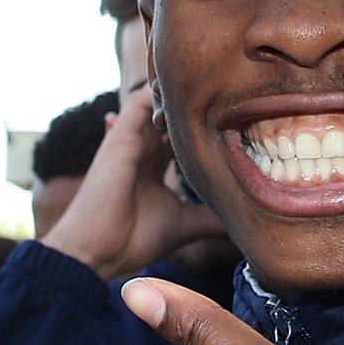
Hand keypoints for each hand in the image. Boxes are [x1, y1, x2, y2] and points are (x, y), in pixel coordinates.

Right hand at [42, 85, 224, 279]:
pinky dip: (163, 93)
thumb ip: (212, 215)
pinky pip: (142, 99)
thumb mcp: (185, 224)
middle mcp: (144, 147)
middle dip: (201, 104)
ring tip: (217, 93)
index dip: (208, 125)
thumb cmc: (132, 240)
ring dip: (183, 95)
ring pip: (159, 99)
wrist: (96, 252)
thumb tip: (247, 216)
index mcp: (156, 165)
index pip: (183, 133)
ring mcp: (133, 139)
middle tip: (237, 100)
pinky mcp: (122, 135)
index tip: (241, 121)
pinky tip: (193, 96)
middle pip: (174, 111)